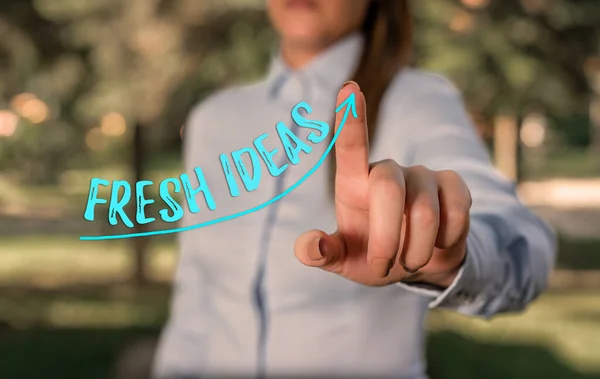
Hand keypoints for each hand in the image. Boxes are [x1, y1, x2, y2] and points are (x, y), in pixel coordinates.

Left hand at [294, 81, 471, 287]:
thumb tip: (309, 247)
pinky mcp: (453, 183)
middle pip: (388, 189)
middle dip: (386, 239)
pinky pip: (456, 213)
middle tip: (383, 266)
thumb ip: (324, 254)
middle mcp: (387, 170)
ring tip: (410, 260)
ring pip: (425, 213)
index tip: (348, 88)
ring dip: (416, 251)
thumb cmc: (375, 256)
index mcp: (354, 183)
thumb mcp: (345, 261)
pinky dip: (445, 242)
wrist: (421, 264)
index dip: (350, 119)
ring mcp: (422, 174)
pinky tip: (439, 242)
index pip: (350, 147)